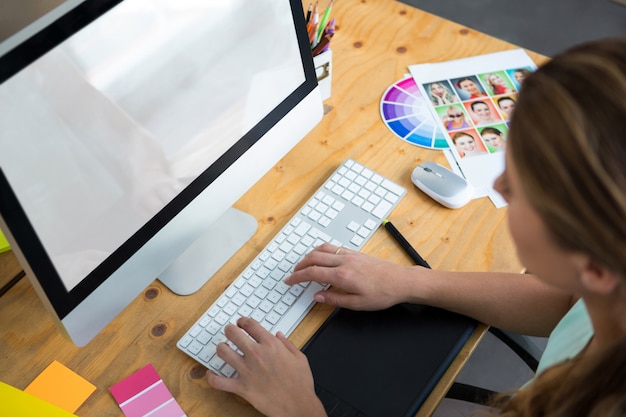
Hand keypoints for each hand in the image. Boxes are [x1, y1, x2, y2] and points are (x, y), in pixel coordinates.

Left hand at [206, 317, 326, 416]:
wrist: (298, 405)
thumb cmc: (300, 384)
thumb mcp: (299, 357)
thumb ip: (287, 344)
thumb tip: (279, 335)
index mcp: (271, 345)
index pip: (250, 324)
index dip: (243, 321)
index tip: (241, 323)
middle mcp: (256, 354)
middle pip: (233, 333)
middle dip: (229, 330)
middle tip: (229, 332)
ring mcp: (247, 370)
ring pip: (223, 352)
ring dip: (221, 349)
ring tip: (223, 350)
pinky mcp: (241, 387)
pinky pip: (218, 381)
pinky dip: (212, 377)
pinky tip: (211, 373)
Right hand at [285, 243, 417, 310]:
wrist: (401, 281)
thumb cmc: (383, 294)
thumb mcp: (357, 304)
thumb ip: (334, 299)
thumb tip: (317, 296)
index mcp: (342, 275)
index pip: (312, 273)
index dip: (297, 277)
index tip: (289, 281)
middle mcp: (344, 261)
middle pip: (313, 258)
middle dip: (299, 265)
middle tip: (293, 274)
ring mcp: (350, 255)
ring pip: (322, 249)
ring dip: (309, 255)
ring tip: (303, 264)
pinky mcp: (356, 253)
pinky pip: (333, 247)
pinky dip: (321, 251)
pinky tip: (321, 257)